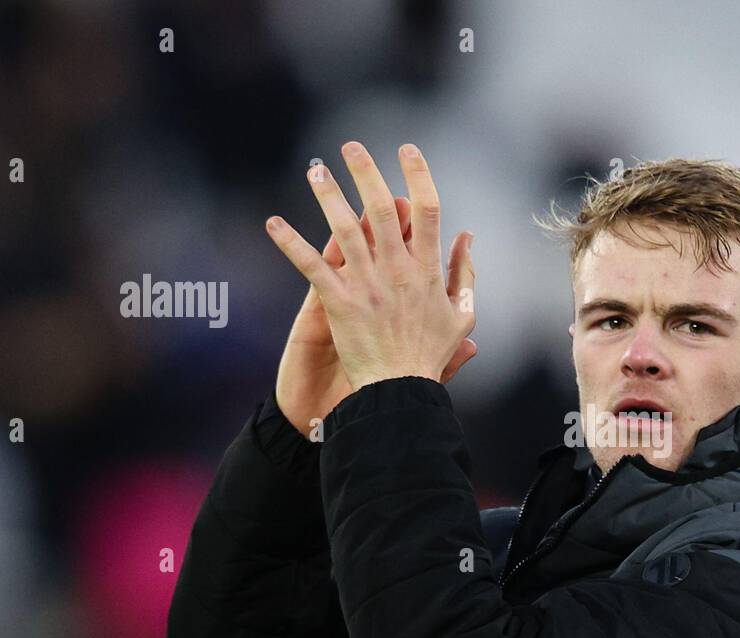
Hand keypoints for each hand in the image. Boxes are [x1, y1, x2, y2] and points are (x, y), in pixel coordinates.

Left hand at [266, 142, 476, 394]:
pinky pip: (311, 266)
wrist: (400, 390)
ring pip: (345, 230)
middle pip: (382, 210)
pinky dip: (291, 244)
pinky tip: (272, 223)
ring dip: (328, 196)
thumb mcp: (462, 314)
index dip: (418, 176)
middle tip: (351, 145)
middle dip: (366, 173)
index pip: (427, 211)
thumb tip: (467, 236)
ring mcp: (367, 285)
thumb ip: (465, 273)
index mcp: (428, 271)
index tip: (407, 150)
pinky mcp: (339, 302)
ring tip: (315, 170)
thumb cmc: (431, 355)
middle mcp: (398, 271)